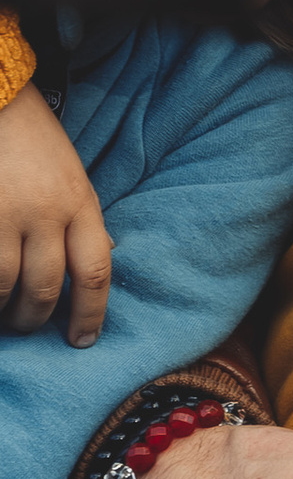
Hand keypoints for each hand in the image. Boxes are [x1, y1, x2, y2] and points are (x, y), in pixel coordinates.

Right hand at [0, 82, 111, 344]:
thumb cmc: (31, 138)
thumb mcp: (70, 173)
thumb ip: (79, 219)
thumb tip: (96, 263)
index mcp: (79, 201)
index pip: (94, 271)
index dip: (90, 314)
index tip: (82, 340)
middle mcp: (44, 212)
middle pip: (45, 289)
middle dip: (35, 319)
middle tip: (27, 325)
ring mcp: (3, 215)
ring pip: (4, 287)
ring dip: (1, 309)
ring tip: (0, 312)